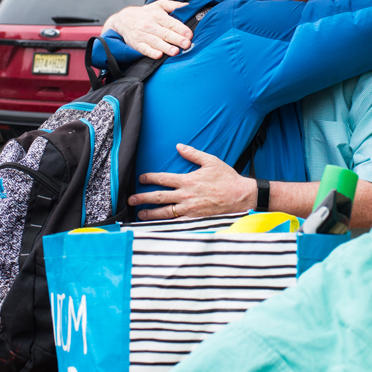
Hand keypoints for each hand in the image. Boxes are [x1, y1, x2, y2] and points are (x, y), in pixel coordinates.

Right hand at [103, 0, 192, 58]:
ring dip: (166, 47)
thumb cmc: (146, 13)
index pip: (171, 23)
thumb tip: (188, 6)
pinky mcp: (137, 44)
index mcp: (157, 15)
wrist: (124, 19)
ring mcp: (143, 35)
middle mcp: (150, 25)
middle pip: (165, 33)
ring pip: (156, 42)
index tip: (189, 34)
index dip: (181, 29)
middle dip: (176, 39)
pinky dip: (151, 52)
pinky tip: (158, 56)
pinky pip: (144, 49)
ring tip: (175, 52)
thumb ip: (174, 5)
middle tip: (186, 44)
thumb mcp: (159, 5)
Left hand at [128, 144, 255, 219]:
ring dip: (151, 213)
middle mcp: (186, 196)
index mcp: (188, 180)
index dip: (150, 178)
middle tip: (131, 200)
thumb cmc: (227, 179)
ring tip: (140, 214)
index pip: (163, 179)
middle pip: (159, 197)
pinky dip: (166, 224)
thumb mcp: (211, 161)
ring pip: (165, 212)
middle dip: (143, 198)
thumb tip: (179, 146)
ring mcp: (189, 209)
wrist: (241, 196)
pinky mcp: (195, 219)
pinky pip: (177, 223)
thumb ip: (193, 154)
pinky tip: (158, 225)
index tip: (141, 178)